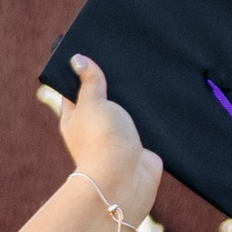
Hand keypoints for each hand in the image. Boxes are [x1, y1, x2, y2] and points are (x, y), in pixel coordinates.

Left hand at [54, 53, 161, 221]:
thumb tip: (78, 59)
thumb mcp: (92, 102)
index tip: (94, 53)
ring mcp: (115, 136)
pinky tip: (157, 96)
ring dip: (132, 100)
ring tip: (143, 74)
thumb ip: (89, 81)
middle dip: (112, 83)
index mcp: (75, 118)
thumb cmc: (102, 141)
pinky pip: (143, 124)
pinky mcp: (136, 144)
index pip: (75, 89)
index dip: (82, 72)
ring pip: (125, 110)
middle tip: (124, 59)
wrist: (125, 179)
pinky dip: (148, 115)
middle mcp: (93, 128)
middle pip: (103, 98)